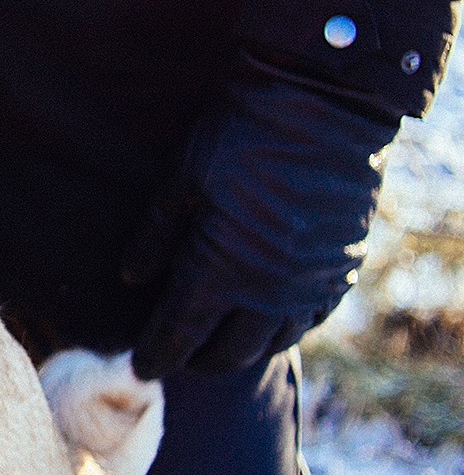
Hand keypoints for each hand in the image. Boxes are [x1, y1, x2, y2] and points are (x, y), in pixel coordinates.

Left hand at [125, 60, 397, 378]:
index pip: (179, 333)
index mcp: (219, 271)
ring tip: (218, 345)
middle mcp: (268, 291)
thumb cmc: (239, 137)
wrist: (323, 106)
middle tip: (177, 357)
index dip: (157, 355)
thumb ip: (154, 236)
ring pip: (273, 342)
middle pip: (228, 353)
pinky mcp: (344, 269)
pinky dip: (284, 329)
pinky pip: (311, 320)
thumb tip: (131, 278)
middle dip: (197, 361)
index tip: (140, 368)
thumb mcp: (180, 181)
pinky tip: (267, 321)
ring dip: (242, 349)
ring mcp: (311, 284)